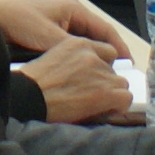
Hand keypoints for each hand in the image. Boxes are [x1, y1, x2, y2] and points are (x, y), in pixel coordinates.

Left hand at [0, 0, 140, 65]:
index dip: (119, 47)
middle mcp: (70, 20)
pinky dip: (78, 66)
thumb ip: (72, 48)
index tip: (129, 65)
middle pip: (97, 41)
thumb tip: (94, 64)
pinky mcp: (49, 43)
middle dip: (108, 58)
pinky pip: (71, 55)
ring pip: (84, 50)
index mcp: (74, 11)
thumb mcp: (48, 35)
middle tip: (118, 79)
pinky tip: (81, 79)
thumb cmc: (19, 21)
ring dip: (93, 63)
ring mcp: (60, 31)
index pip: (105, 30)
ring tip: (102, 82)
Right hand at [14, 35, 137, 125]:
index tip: (96, 78)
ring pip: (122, 84)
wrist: (28, 97)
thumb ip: (73, 61)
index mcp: (78, 44)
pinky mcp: (105, 92)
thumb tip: (85, 76)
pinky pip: (125, 97)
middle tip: (91, 95)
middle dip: (105, 82)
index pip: (107, 52)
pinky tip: (105, 110)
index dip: (103, 67)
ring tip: (96, 104)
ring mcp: (100, 73)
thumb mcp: (52, 58)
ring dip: (111, 94)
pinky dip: (118, 105)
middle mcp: (92, 55)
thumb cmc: (32, 83)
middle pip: (113, 70)